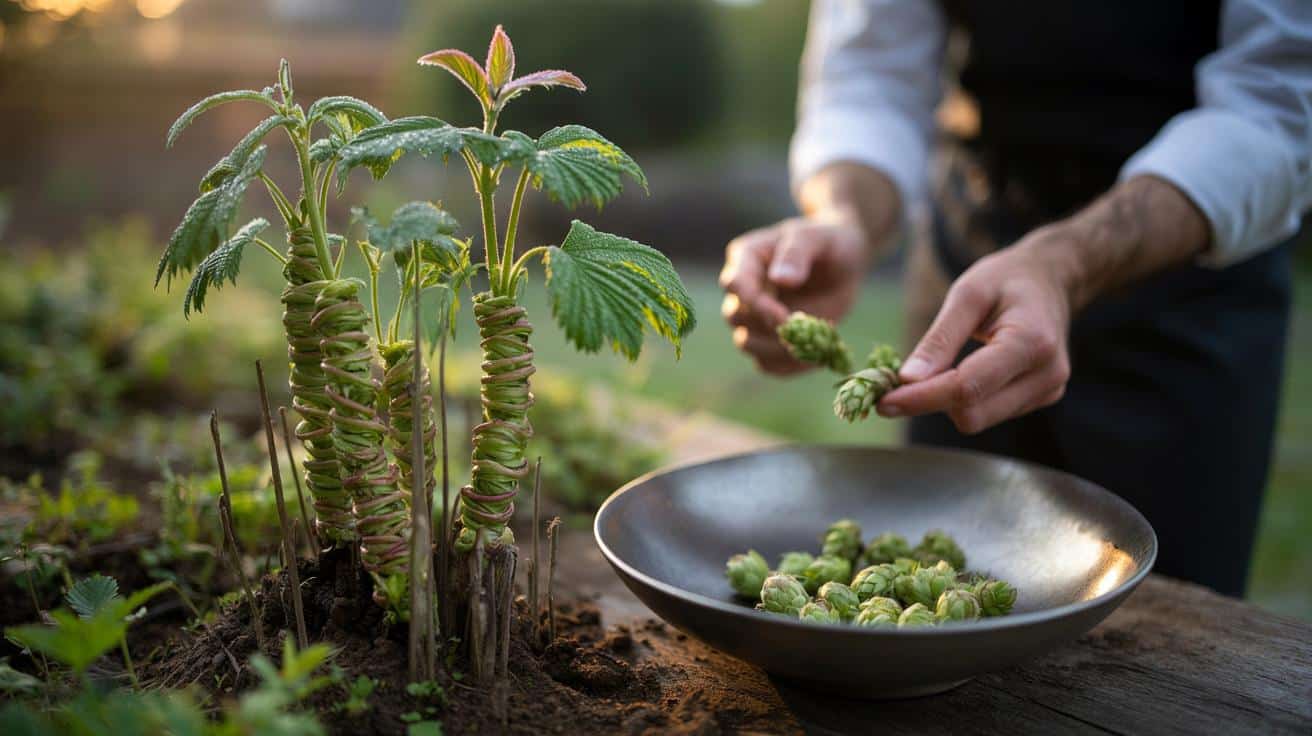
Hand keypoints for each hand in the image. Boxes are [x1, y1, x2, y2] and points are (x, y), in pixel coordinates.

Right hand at [720, 163, 899, 373]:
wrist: (843, 261)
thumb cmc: (828, 240)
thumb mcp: (817, 236)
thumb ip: (797, 252)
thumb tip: (780, 279)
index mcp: (747, 257)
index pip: (735, 285)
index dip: (756, 305)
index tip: (785, 317)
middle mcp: (744, 289)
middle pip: (735, 317)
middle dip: (767, 329)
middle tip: (804, 329)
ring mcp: (755, 316)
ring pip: (746, 343)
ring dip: (777, 350)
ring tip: (814, 344)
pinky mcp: (771, 338)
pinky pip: (767, 364)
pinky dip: (788, 367)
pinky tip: (816, 357)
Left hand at [877, 175, 1209, 433]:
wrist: (1051, 279)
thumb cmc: (1006, 279)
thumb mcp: (967, 294)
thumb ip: (939, 338)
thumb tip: (907, 379)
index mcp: (1031, 342)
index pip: (967, 387)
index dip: (922, 398)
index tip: (883, 401)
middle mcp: (1047, 375)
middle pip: (973, 413)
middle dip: (930, 402)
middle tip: (893, 385)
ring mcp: (1047, 391)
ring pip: (979, 419)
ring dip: (945, 403)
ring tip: (926, 373)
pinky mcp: (1041, 398)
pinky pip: (989, 413)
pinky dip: (964, 401)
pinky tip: (955, 374)